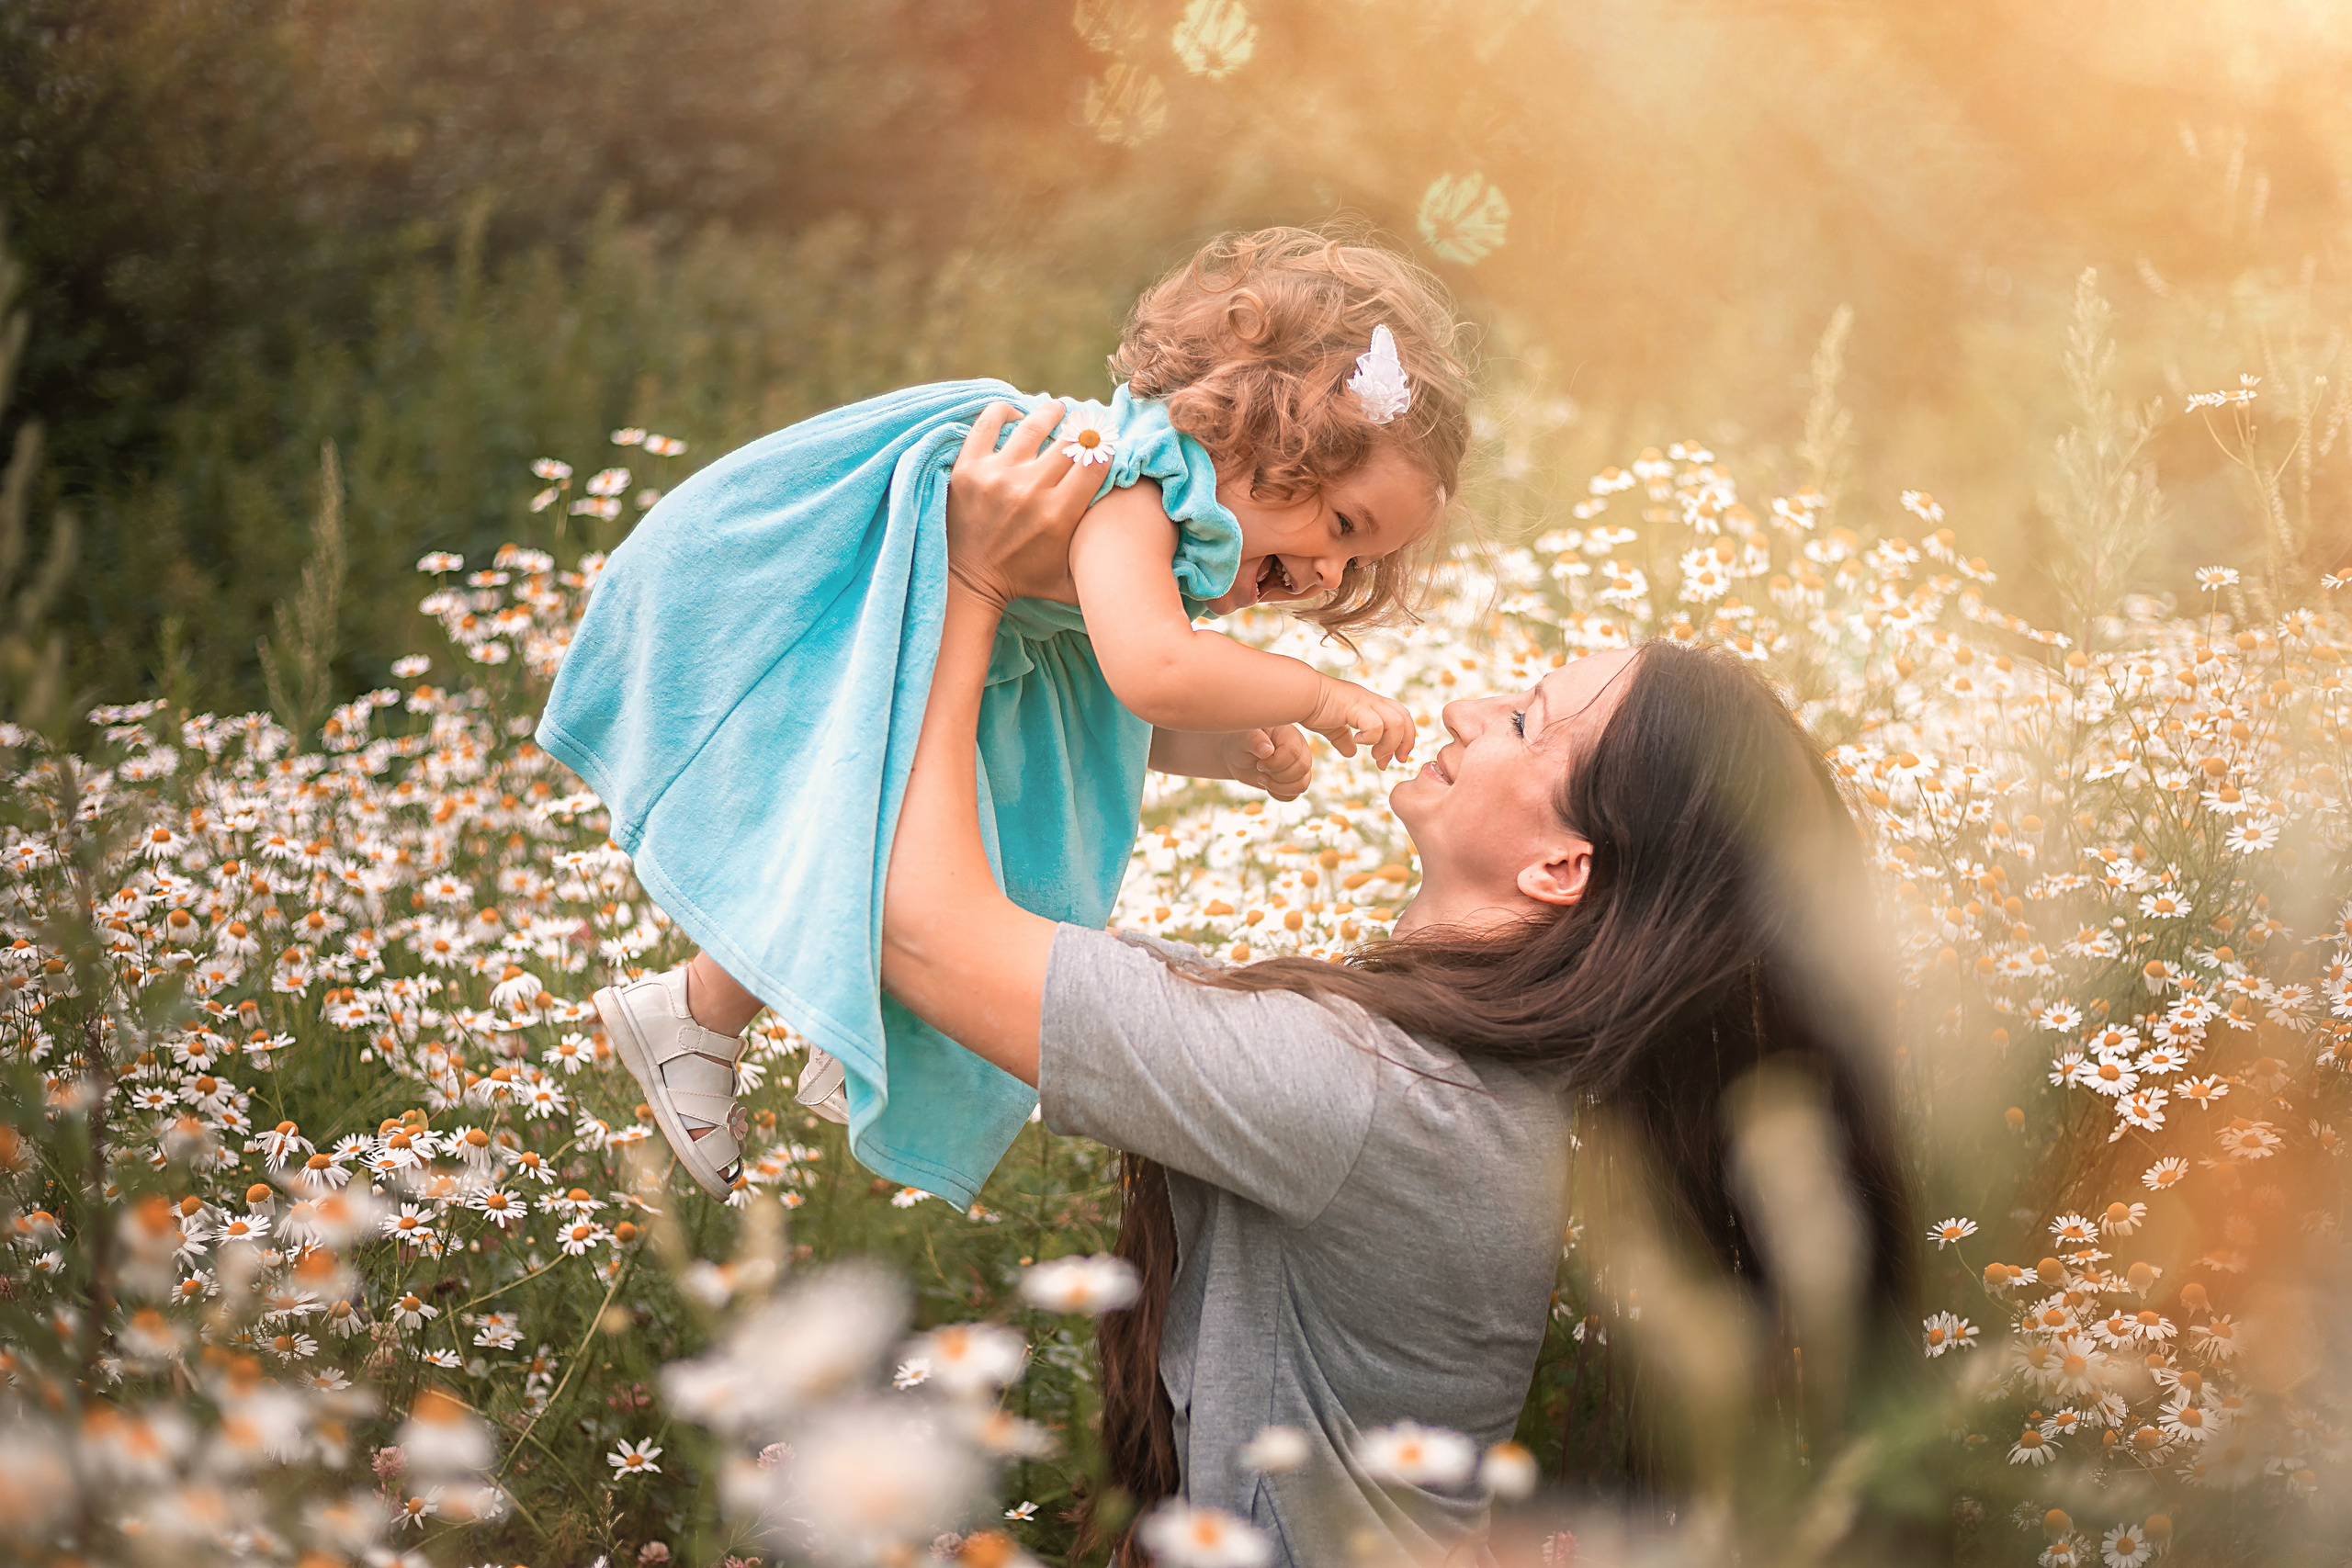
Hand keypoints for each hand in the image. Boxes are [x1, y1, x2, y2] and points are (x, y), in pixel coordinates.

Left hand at [944, 400, 1097, 609]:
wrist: (969, 582)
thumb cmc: (1026, 581)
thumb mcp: (1073, 582)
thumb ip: (1104, 565)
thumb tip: (1139, 546)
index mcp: (1059, 514)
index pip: (1096, 461)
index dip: (1106, 445)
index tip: (1105, 441)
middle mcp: (1030, 490)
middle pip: (1069, 440)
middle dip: (1082, 428)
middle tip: (1085, 423)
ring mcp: (996, 476)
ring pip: (1033, 424)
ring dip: (1050, 413)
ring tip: (1057, 409)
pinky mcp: (968, 468)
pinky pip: (989, 422)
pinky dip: (1005, 412)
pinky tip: (1016, 417)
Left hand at [1221, 725, 1311, 800]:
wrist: (1239, 757)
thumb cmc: (1241, 743)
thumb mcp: (1243, 738)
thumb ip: (1254, 740)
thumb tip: (1268, 750)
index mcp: (1289, 733)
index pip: (1293, 752)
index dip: (1275, 763)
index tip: (1259, 763)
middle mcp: (1299, 747)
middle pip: (1302, 768)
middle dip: (1277, 776)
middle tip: (1260, 769)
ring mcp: (1299, 764)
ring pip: (1302, 784)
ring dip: (1278, 787)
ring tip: (1262, 778)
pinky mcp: (1295, 779)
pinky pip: (1296, 794)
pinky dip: (1279, 794)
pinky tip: (1267, 786)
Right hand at [1303, 677, 1416, 766]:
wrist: (1301, 695)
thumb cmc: (1314, 708)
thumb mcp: (1333, 727)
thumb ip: (1344, 739)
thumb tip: (1351, 753)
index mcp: (1371, 704)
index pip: (1401, 716)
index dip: (1405, 738)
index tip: (1397, 758)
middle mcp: (1372, 700)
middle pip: (1405, 717)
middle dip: (1405, 742)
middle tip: (1395, 760)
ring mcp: (1365, 702)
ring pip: (1395, 722)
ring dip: (1389, 744)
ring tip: (1375, 756)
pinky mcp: (1355, 707)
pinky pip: (1375, 724)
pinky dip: (1371, 738)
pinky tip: (1357, 741)